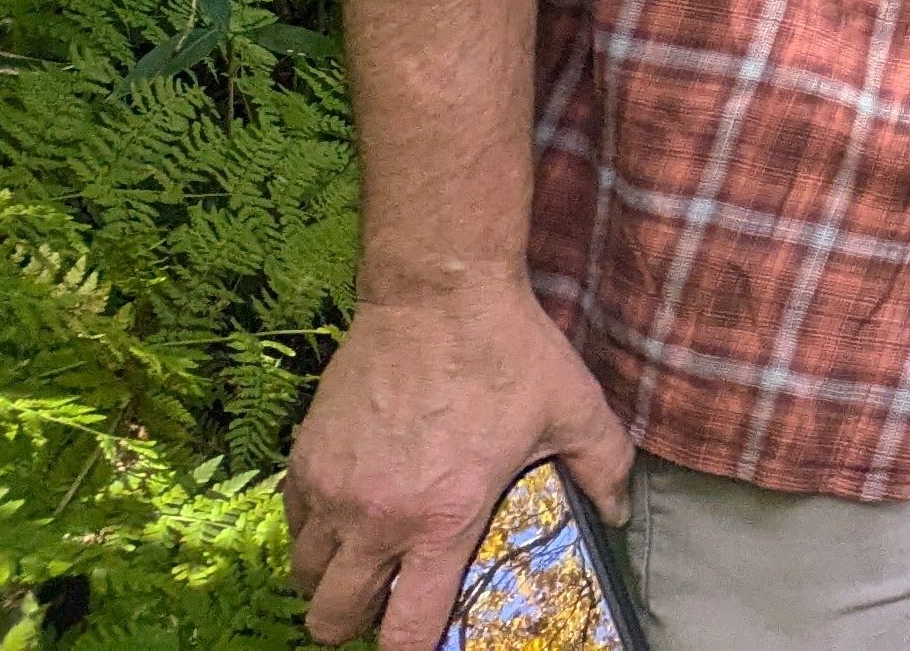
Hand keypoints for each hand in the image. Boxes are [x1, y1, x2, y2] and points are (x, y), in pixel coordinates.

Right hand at [287, 271, 632, 650]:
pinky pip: (292, 522)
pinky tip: (345, 510)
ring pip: (305, 574)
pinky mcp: (305, 457)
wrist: (438, 293)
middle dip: (353, 626)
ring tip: (363, 559)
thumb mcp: (576, 408)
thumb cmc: (509, 352)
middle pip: (332, 618)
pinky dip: (312, 530)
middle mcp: (377, 517)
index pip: (407, 628)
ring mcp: (332, 489)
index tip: (421, 643)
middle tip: (383, 604)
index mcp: (443, 519)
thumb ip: (604, 467)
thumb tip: (617, 512)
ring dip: (329, 579)